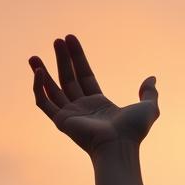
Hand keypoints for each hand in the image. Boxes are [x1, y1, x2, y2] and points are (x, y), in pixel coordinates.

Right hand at [28, 34, 159, 156]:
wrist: (119, 145)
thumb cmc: (134, 131)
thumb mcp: (148, 108)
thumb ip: (149, 92)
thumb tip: (151, 78)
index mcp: (99, 103)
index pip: (85, 75)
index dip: (78, 57)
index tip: (70, 38)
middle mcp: (83, 107)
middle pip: (68, 78)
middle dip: (62, 59)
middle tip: (57, 40)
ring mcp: (70, 114)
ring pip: (52, 89)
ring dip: (42, 72)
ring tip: (33, 56)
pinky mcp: (61, 121)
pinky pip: (44, 102)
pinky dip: (38, 87)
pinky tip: (38, 72)